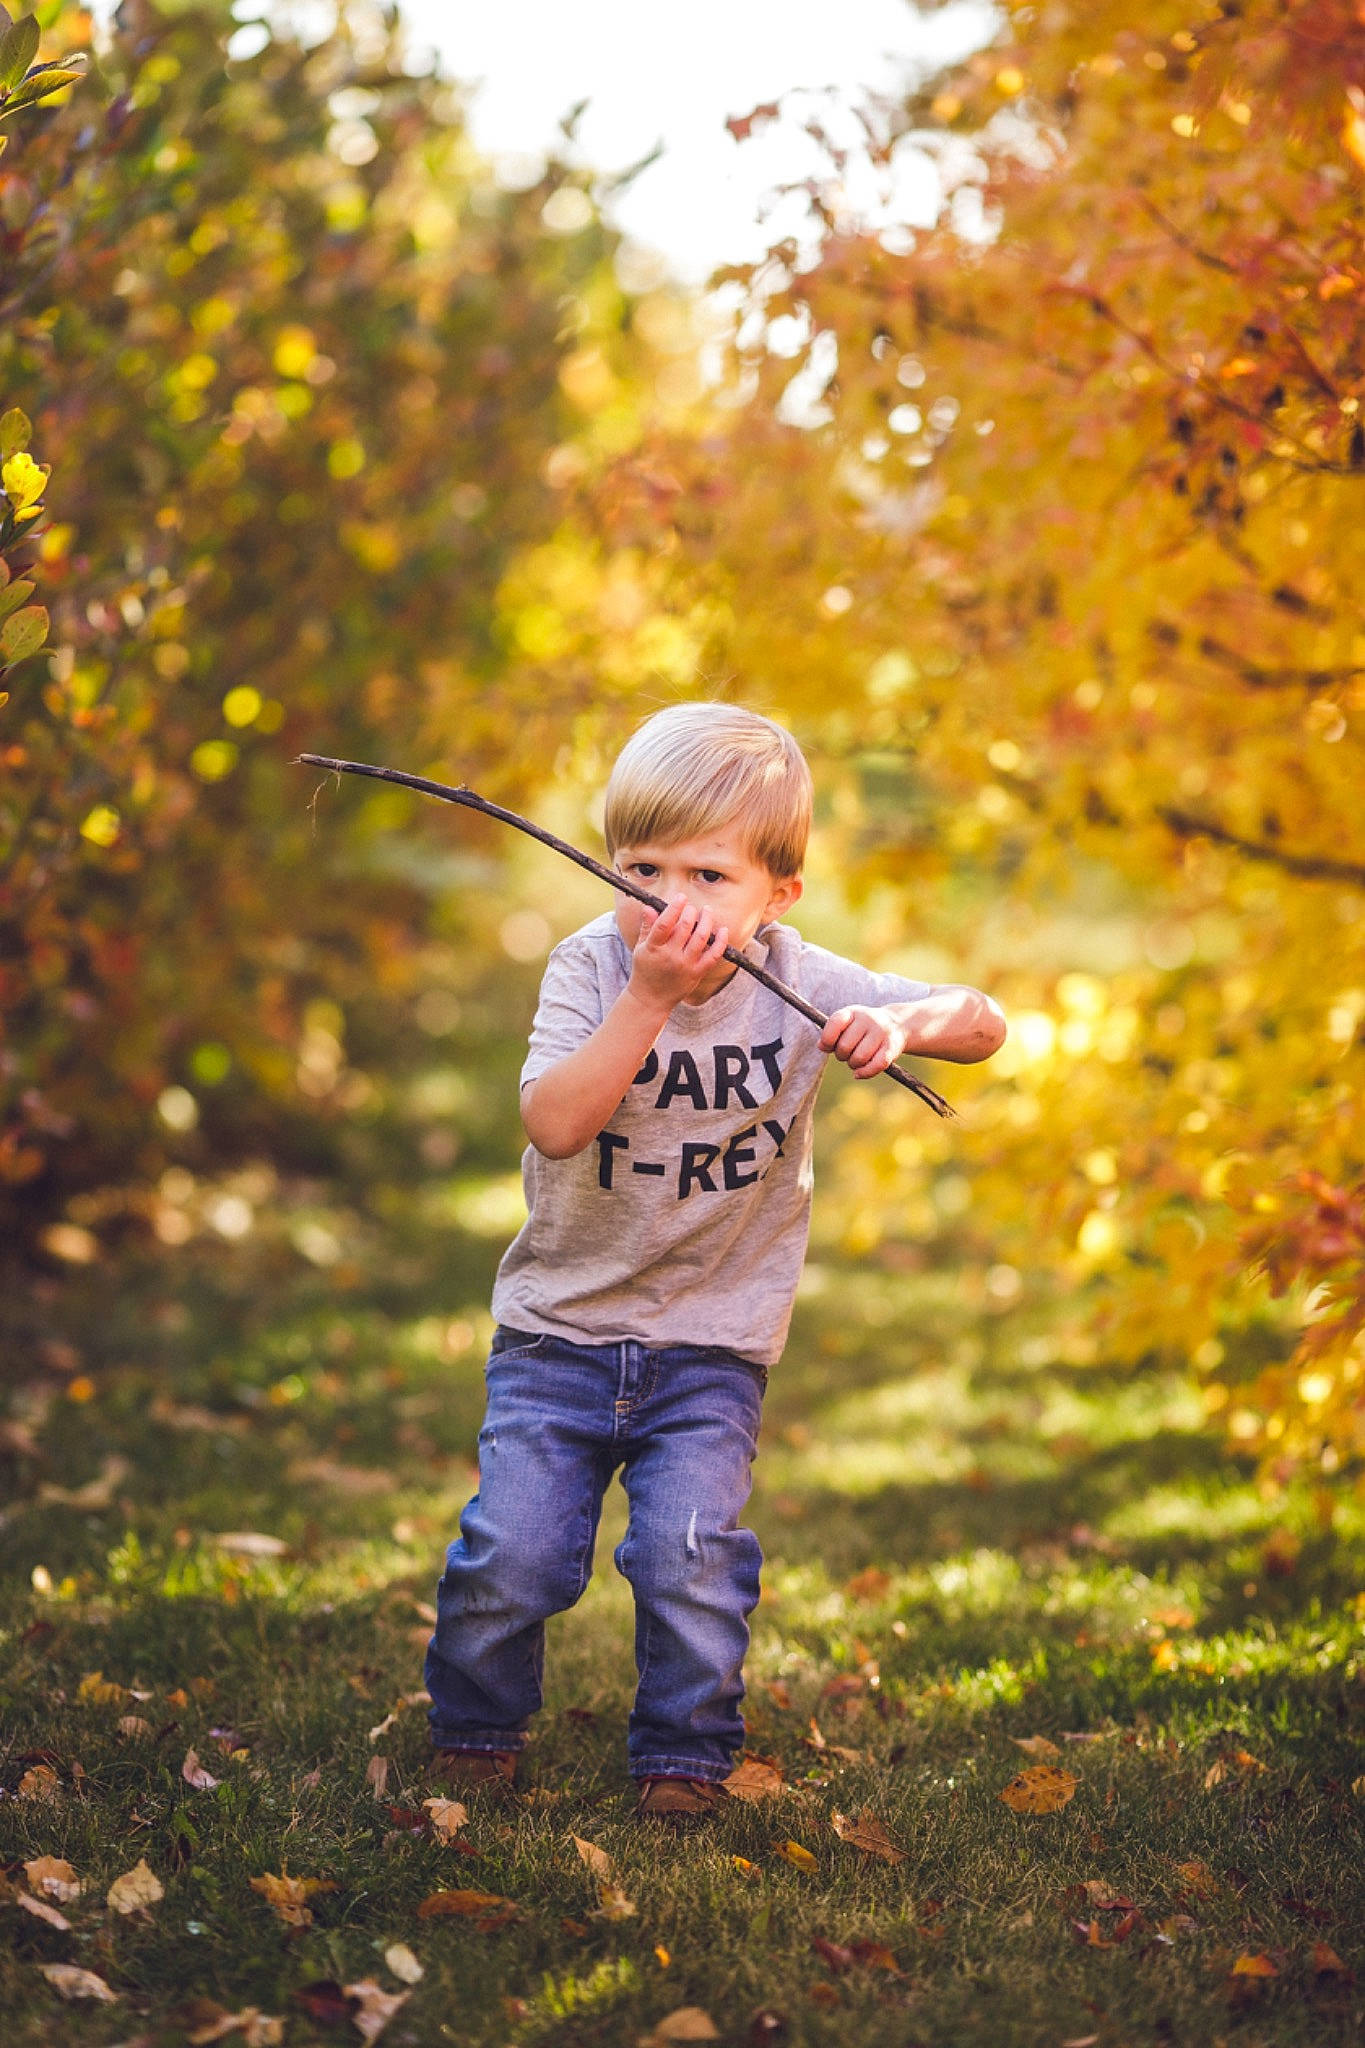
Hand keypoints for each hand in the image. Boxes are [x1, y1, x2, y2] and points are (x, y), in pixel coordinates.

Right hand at [627, 893, 727, 1010]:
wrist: (651, 999)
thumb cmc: (645, 970)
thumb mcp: (641, 948)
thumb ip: (647, 927)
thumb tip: (649, 907)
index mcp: (653, 948)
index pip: (665, 923)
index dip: (674, 908)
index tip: (681, 897)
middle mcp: (670, 956)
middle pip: (684, 927)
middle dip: (690, 912)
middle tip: (691, 907)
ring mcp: (685, 965)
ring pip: (700, 938)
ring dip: (706, 921)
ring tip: (707, 911)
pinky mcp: (697, 973)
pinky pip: (713, 955)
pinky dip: (721, 942)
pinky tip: (723, 930)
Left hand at [819, 1004, 906, 1077]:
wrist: (897, 1024)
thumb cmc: (862, 1028)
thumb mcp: (846, 1025)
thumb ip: (831, 1033)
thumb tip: (821, 1046)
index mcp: (852, 1012)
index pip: (835, 1024)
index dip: (827, 1039)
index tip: (828, 1046)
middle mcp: (868, 1019)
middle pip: (845, 1047)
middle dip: (841, 1056)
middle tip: (847, 1054)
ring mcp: (881, 1032)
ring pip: (859, 1058)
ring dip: (853, 1065)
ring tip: (855, 1061)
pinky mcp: (892, 1047)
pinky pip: (876, 1065)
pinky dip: (864, 1073)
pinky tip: (858, 1074)